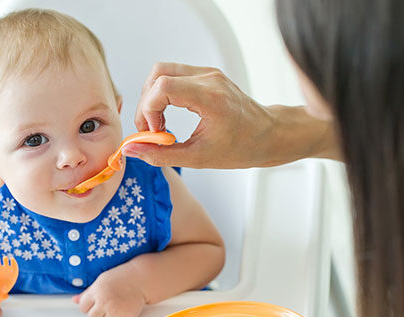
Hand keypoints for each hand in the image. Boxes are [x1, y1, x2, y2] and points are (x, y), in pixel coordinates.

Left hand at [72, 270, 145, 316]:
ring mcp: (116, 311)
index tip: (95, 301)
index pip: (82, 307)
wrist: (141, 278)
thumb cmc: (121, 277)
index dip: (88, 305)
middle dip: (98, 312)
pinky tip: (122, 312)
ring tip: (116, 305)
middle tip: (107, 303)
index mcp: (97, 291)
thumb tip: (74, 300)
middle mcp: (105, 302)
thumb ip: (87, 293)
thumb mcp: (100, 281)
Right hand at [126, 62, 337, 167]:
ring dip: (153, 97)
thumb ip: (162, 154)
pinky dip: (163, 94)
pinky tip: (169, 116)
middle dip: (146, 103)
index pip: (163, 86)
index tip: (153, 131)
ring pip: (163, 72)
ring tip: (159, 123)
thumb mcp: (199, 158)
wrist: (269, 135)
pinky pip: (174, 76)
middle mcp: (209, 79)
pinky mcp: (207, 76)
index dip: (148, 109)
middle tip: (151, 129)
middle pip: (158, 74)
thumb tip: (133, 149)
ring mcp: (208, 74)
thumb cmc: (244, 147)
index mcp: (210, 97)